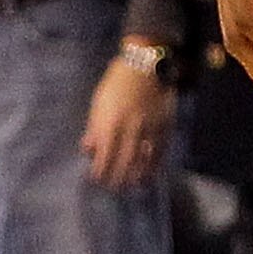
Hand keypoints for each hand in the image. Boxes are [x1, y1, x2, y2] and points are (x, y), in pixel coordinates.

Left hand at [81, 54, 172, 190]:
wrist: (145, 65)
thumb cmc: (116, 82)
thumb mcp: (98, 103)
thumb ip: (94, 128)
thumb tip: (88, 150)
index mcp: (111, 123)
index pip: (104, 156)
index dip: (101, 171)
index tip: (97, 180)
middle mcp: (130, 129)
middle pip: (124, 161)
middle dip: (118, 178)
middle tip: (114, 188)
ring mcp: (149, 127)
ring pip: (144, 158)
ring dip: (137, 175)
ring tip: (133, 185)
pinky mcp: (164, 124)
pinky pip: (161, 149)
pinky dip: (156, 163)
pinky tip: (152, 172)